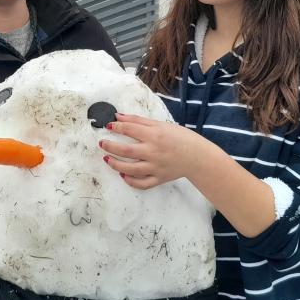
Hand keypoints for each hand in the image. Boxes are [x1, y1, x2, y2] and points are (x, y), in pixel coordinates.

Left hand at [98, 113, 213, 188]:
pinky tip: (123, 174)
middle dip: (110, 147)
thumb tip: (119, 116)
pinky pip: (142, 183)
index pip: (129, 129)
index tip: (108, 126)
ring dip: (115, 164)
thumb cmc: (180, 137)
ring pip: (130, 169)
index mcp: (154, 135)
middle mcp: (153, 152)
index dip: (116, 127)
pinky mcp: (159, 179)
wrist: (198, 156)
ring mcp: (155, 167)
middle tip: (101, 143)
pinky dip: (130, 181)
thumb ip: (138, 121)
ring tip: (107, 159)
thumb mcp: (161, 124)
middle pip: (125, 151)